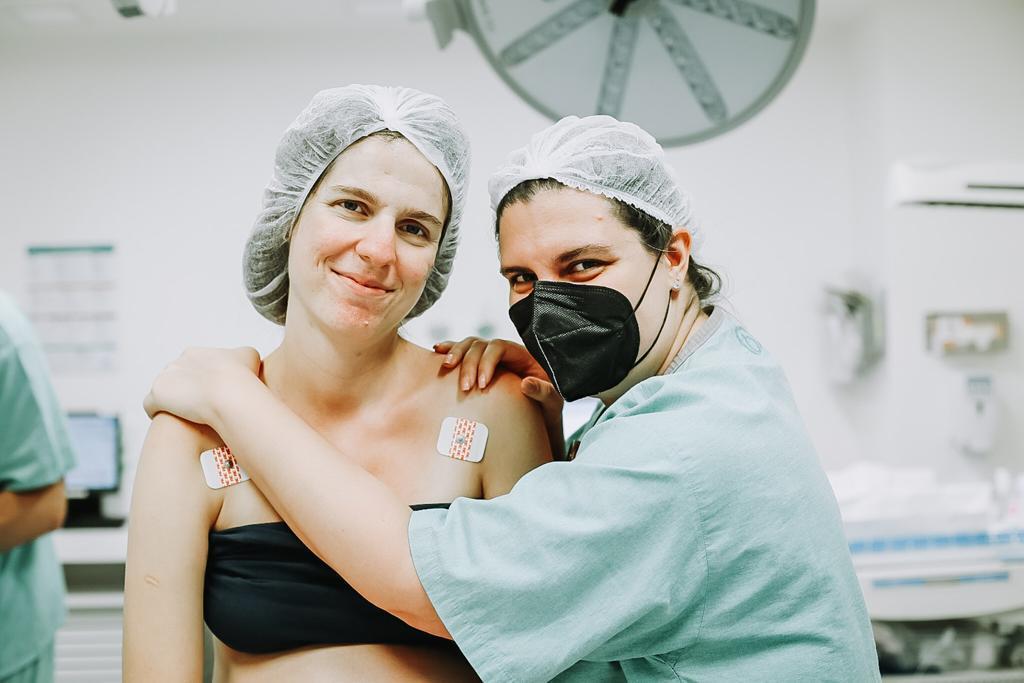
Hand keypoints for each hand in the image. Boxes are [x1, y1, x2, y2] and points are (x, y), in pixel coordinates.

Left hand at [144, 347, 261, 426]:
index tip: (211, 395)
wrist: (229, 393)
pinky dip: (158, 413)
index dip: (201, 382)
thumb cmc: (242, 377)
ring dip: (172, 403)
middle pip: (176, 378)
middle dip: (185, 391)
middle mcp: (176, 362)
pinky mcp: (157, 396)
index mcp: (195, 354)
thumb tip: (242, 362)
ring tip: (185, 419)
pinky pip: (151, 405)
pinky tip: (172, 422)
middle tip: (199, 408)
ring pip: (164, 392)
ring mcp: (164, 378)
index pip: (192, 367)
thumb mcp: (249, 357)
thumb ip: (241, 357)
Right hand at [435, 338, 565, 458]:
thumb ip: (544, 392)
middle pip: (480, 345)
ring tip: (446, 368)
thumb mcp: (553, 402)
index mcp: (522, 355)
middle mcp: (504, 352)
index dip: (487, 362)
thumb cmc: (547, 409)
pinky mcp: (479, 366)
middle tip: (466, 389)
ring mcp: (490, 358)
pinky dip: (449, 349)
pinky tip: (436, 352)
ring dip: (455, 354)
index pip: (499, 347)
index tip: (482, 384)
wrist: (539, 417)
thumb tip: (526, 383)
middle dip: (469, 364)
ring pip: (468, 345)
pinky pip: (462, 352)